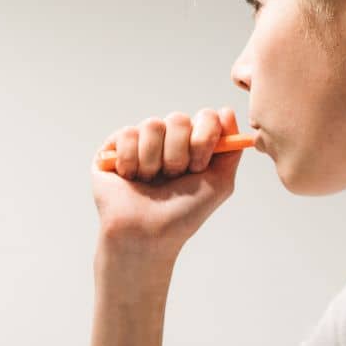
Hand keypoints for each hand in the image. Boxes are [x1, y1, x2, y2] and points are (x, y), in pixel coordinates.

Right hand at [90, 106, 245, 260]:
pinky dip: (131, 162)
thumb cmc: (182, 214)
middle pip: (178, 119)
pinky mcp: (114, 145)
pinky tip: (130, 178)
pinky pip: (128, 134)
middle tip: (172, 178)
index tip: (198, 167)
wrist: (146, 235)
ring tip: (149, 181)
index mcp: (193, 144)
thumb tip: (226, 111)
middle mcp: (168, 139)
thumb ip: (231, 150)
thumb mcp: (220, 184)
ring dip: (153, 162)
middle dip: (178, 155)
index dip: (203, 140)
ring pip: (152, 125)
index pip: (206, 117)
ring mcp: (142, 140)